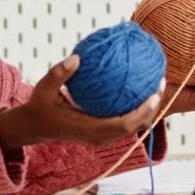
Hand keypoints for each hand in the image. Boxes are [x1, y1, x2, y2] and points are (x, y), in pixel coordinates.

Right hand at [0, 55, 162, 150]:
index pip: (123, 124)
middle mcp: (98, 137)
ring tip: (156, 87)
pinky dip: (135, 111)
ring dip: (146, 111)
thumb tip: (77, 57)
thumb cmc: (40, 106)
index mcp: (88, 129)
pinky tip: (138, 91)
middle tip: (160, 85)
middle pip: (134, 128)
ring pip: (131, 128)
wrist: (34, 127)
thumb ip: (60, 73)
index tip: (154, 94)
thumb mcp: (44, 88)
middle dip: (151, 109)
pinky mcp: (100, 133)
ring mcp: (100, 137)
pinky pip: (124, 123)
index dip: (142, 112)